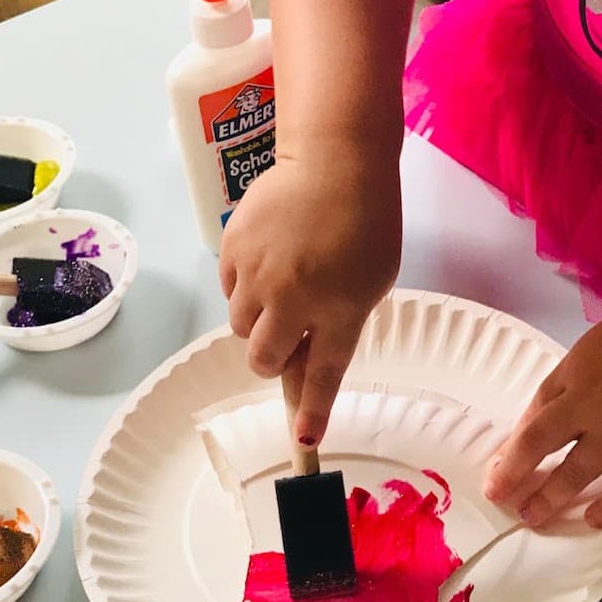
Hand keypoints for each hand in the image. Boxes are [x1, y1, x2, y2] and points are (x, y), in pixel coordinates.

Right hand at [220, 149, 401, 444]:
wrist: (335, 160)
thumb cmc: (366, 221)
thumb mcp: (372, 281)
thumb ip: (341, 322)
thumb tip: (304, 354)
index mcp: (339, 310)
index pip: (322, 375)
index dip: (312, 410)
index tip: (304, 441)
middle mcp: (294, 299)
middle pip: (263, 359)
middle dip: (272, 360)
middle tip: (287, 337)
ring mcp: (258, 274)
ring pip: (240, 326)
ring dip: (258, 321)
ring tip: (280, 287)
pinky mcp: (233, 250)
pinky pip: (229, 290)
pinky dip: (244, 287)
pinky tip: (268, 260)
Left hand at [484, 291, 601, 528]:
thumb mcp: (598, 342)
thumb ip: (572, 378)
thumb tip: (548, 414)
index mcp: (573, 372)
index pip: (533, 414)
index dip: (514, 443)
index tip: (500, 464)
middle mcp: (590, 403)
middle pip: (539, 444)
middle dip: (513, 474)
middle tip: (498, 496)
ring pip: (575, 472)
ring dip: (549, 497)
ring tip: (532, 517)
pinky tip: (592, 520)